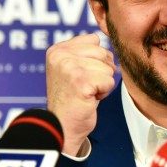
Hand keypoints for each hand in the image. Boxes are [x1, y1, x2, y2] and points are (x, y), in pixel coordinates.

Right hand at [45, 33, 115, 154]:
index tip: (81, 76)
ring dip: (102, 84)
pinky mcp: (80, 82)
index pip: (94, 40)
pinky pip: (109, 81)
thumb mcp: (72, 68)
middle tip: (85, 86)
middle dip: (101, 72)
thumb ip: (85, 53)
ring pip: (108, 68)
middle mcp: (61, 56)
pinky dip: (104, 93)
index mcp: (57, 50)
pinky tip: (89, 99)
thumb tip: (109, 47)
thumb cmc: (72, 99)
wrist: (63, 126)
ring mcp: (69, 68)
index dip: (95, 60)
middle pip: (103, 53)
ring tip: (86, 93)